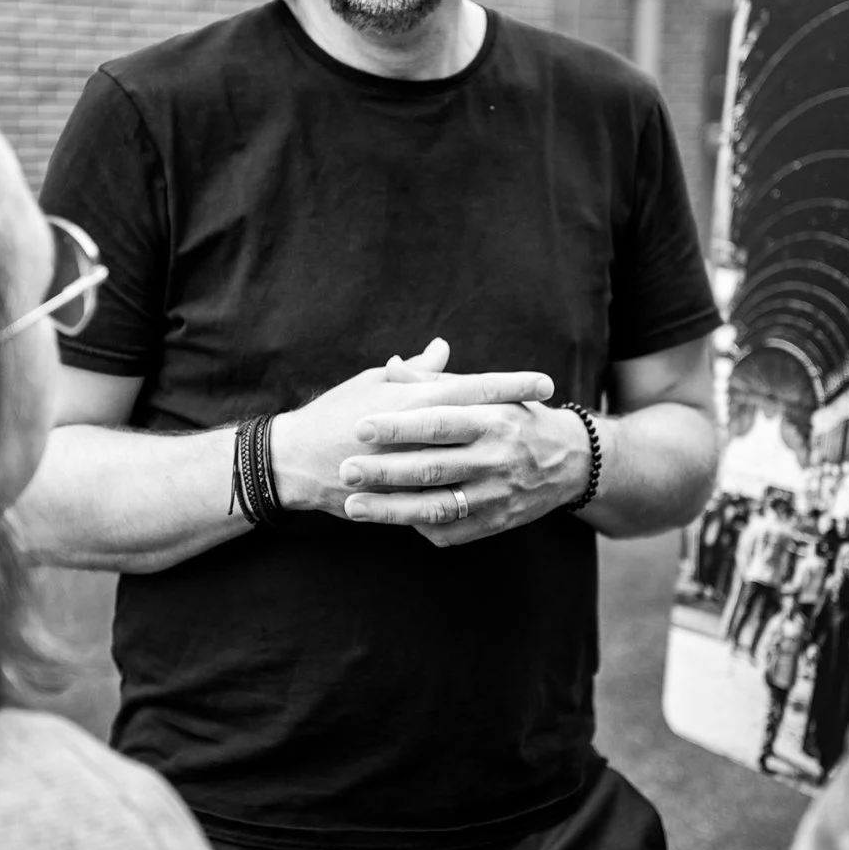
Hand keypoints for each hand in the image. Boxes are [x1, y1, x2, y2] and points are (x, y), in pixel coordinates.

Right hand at [271, 339, 554, 517]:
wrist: (295, 461)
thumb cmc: (334, 414)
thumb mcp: (373, 384)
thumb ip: (414, 372)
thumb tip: (442, 349)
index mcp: (412, 399)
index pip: (472, 388)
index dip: (510, 386)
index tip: (544, 384)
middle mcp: (419, 434)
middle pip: (480, 425)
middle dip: (518, 420)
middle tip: (553, 417)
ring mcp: (413, 469)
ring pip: (468, 465)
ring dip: (501, 460)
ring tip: (532, 457)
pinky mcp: (404, 498)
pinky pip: (443, 500)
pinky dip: (469, 495)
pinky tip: (496, 493)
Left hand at [339, 386, 591, 547]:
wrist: (570, 461)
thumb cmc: (517, 418)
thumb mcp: (488, 393)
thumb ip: (438, 382)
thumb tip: (393, 365)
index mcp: (491, 420)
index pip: (438, 422)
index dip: (399, 426)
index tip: (361, 427)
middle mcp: (495, 459)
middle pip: (432, 468)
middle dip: (384, 471)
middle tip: (345, 469)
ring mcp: (496, 496)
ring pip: (436, 508)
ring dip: (391, 510)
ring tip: (352, 505)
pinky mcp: (496, 523)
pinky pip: (452, 531)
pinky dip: (419, 527)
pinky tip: (391, 521)